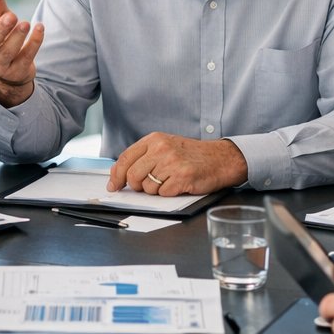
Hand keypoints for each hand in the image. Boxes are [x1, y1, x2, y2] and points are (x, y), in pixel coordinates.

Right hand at [0, 0, 42, 107]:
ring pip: (7, 53)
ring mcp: (0, 67)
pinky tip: (40, 28)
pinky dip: (34, 43)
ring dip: (17, 37)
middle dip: (0, 30)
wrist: (12, 69)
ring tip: (26, 23)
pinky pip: (26, 57)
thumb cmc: (1, 37)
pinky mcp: (17, 72)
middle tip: (11, 16)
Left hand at [108, 134, 247, 194]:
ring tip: (169, 180)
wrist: (220, 159)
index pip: (125, 158)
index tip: (113, 186)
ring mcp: (172, 162)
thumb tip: (118, 174)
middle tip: (146, 186)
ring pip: (147, 187)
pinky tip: (178, 184)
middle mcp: (161, 149)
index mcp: (154, 139)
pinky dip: (168, 193)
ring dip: (155, 190)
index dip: (116, 175)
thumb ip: (143, 157)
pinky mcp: (182, 177)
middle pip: (133, 175)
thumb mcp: (165, 147)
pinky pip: (163, 193)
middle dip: (136, 186)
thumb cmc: (190, 155)